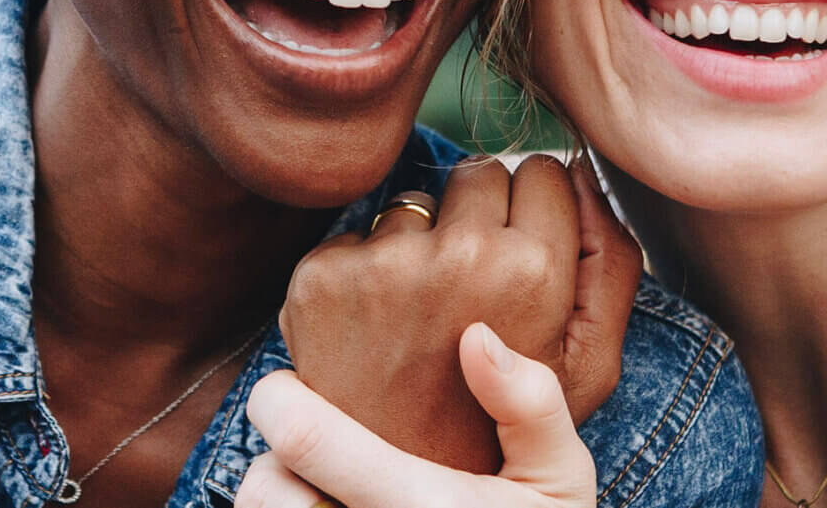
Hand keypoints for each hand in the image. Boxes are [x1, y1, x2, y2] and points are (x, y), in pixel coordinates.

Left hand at [236, 323, 595, 507]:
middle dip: (274, 456)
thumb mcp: (562, 477)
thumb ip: (531, 406)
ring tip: (320, 480)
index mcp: (421, 507)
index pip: (304, 441)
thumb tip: (476, 336)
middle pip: (264, 491)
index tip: (289, 383)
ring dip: (280, 492)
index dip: (278, 400)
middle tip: (310, 438)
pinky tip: (332, 502)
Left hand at [277, 154, 640, 471]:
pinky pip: (357, 236)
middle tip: (474, 287)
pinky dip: (365, 271)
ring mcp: (382, 264)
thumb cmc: (500, 425)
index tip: (523, 251)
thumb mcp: (588, 366)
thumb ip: (612, 264)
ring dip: (421, 241)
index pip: (541, 170)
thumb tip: (579, 174)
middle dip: (481, 214)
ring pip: (416, 202)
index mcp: (533, 271)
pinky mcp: (322, 278)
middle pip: (478, 172)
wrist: (398, 483)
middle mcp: (458, 256)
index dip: (537, 208)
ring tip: (425, 317)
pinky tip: (377, 328)